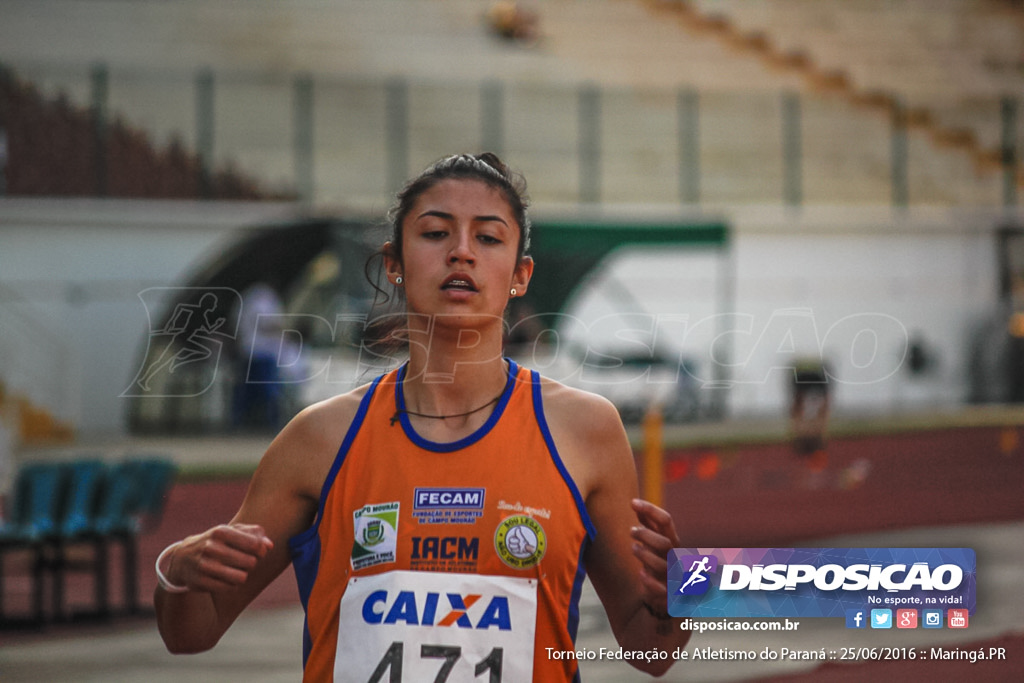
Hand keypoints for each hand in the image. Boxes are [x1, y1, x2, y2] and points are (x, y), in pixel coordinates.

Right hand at [163, 523, 273, 592]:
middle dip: (251, 564)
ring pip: (241, 578)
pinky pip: (229, 588)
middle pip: (251, 563)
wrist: (183, 558)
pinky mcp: (199, 582)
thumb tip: (269, 545)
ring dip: (242, 576)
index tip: (257, 552)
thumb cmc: (216, 542)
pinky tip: (224, 579)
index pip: (255, 545)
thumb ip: (254, 534)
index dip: (261, 551)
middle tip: (242, 562)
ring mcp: (204, 565)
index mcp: (221, 531)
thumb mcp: (232, 532)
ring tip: (235, 571)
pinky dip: (231, 585)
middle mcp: (211, 547)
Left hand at [629, 499, 679, 613]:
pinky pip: (661, 589)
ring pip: (661, 565)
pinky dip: (649, 581)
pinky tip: (640, 573)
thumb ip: (647, 527)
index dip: (650, 509)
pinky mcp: (669, 595)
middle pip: (664, 543)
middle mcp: (675, 558)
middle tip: (630, 531)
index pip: (666, 521)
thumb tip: (636, 504)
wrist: (668, 600)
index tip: (632, 502)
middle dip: (646, 535)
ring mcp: (672, 577)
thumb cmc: (659, 566)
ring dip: (645, 555)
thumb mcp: (653, 545)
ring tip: (633, 548)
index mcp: (672, 543)